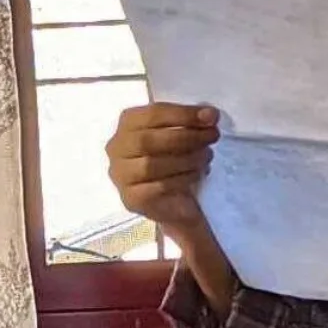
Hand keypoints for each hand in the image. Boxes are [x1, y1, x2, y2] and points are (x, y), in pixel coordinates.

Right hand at [105, 104, 237, 305]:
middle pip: (148, 137)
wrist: (188, 214)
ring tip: (208, 159)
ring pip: (152, 160)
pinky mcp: (132, 201)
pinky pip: (155, 185)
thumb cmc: (187, 170)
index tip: (211, 116)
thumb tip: (211, 114)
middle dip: (185, 136)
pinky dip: (180, 180)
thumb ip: (190, 124)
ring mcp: (120, 179)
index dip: (181, 113)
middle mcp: (114, 153)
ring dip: (186, 157)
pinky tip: (197, 180)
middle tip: (214, 138)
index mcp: (124, 128)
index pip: (149, 112)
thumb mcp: (187, 142)